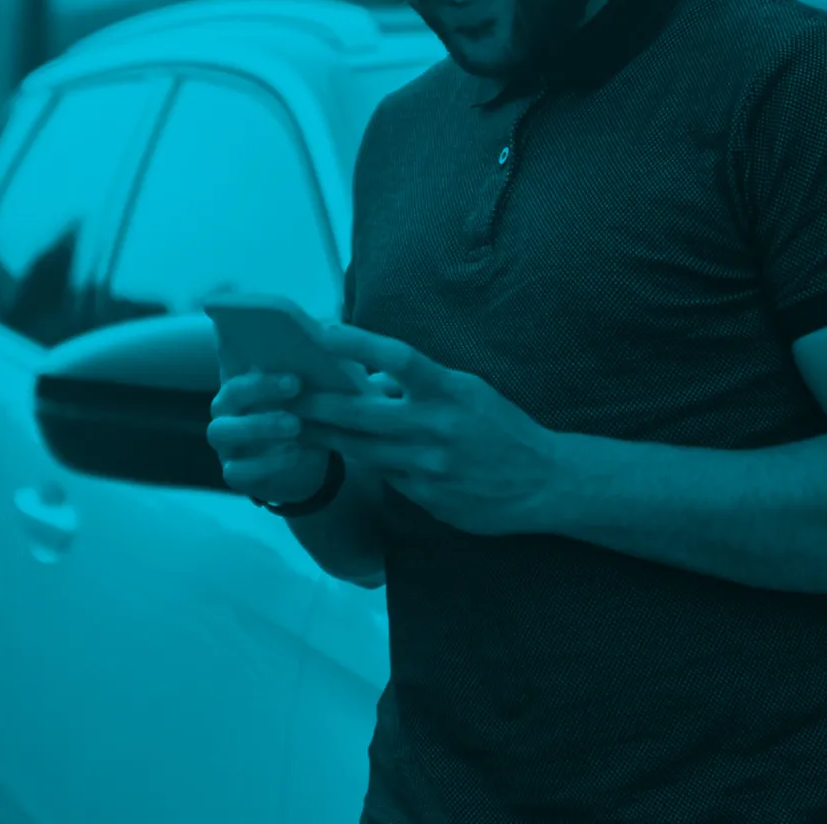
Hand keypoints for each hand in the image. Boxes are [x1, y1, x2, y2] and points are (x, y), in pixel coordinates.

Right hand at [206, 372, 331, 504]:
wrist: (300, 465)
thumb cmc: (298, 419)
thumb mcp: (302, 400)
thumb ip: (303, 380)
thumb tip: (327, 355)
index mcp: (238, 389)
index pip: (242, 375)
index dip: (264, 380)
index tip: (296, 381)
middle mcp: (224, 414)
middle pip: (228, 399)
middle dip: (260, 392)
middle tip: (296, 392)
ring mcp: (224, 445)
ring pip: (223, 432)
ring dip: (258, 426)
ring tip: (295, 427)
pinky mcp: (232, 474)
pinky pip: (237, 470)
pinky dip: (265, 464)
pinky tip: (293, 455)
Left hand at [296, 324, 565, 536]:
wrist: (545, 484)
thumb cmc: (503, 428)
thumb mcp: (469, 391)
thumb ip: (420, 385)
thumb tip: (370, 379)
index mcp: (451, 391)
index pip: (399, 359)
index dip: (358, 344)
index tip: (323, 331)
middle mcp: (437, 427)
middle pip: (361, 412)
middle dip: (317, 402)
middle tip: (281, 391)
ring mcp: (429, 466)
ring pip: (361, 448)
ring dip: (323, 435)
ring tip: (290, 424)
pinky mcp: (426, 496)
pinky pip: (382, 475)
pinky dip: (360, 462)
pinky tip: (336, 455)